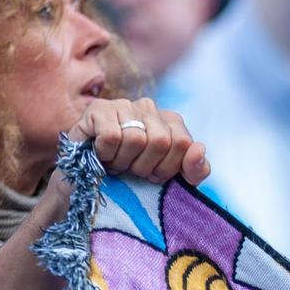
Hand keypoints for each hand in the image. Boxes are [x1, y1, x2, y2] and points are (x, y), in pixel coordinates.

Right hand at [68, 98, 210, 186]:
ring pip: (135, 138)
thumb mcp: (173, 183)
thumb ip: (195, 170)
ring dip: (123, 162)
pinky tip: (101, 155)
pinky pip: (111, 136)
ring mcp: (124, 105)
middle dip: (144, 167)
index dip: (167, 168)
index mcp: (171, 122)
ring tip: (115, 163)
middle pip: (160, 141)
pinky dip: (106, 154)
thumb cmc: (134, 181)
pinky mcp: (98, 109)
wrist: (90, 185)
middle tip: (131, 170)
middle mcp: (149, 108)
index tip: (153, 175)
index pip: (183, 143)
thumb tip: (199, 148)